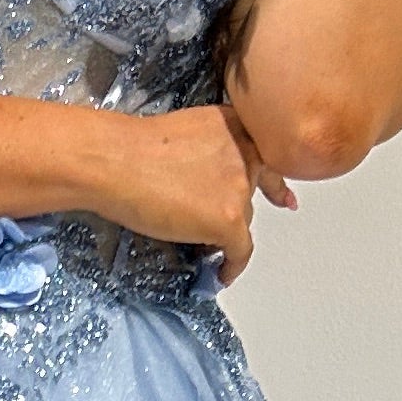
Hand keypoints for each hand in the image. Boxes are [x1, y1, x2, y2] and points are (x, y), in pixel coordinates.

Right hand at [93, 103, 260, 282]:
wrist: (116, 162)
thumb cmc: (132, 147)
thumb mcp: (187, 134)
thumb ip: (210, 152)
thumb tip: (207, 183)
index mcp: (235, 126)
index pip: (264, 158)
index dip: (275, 185)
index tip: (285, 202)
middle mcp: (248, 153)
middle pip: (251, 192)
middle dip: (237, 207)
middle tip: (221, 223)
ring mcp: (241, 188)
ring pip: (242, 220)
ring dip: (224, 231)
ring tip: (197, 239)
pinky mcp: (230, 219)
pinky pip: (240, 251)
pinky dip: (232, 265)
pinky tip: (221, 273)